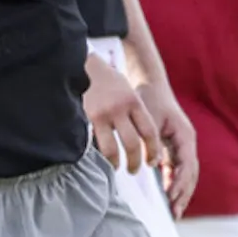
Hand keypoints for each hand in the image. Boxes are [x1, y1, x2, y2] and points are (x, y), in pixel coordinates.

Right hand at [84, 53, 161, 172]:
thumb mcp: (127, 92)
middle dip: (135, 162)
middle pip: (133, 143)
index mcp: (134, 102)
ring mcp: (102, 114)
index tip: (152, 161)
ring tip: (117, 167)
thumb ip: (135, 113)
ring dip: (116, 163)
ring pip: (112, 149)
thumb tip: (143, 141)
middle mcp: (120, 108)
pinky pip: (96, 143)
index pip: (149, 132)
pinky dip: (100, 154)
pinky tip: (101, 157)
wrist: (84, 66)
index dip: (153, 150)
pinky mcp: (87, 118)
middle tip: (134, 170)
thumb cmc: (108, 81)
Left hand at [134, 81, 197, 216]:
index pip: (186, 164)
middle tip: (174, 213)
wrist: (150, 84)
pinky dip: (174, 184)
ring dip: (181, 193)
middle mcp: (187, 143)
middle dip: (184, 194)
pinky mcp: (175, 148)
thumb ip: (151, 140)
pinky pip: (178, 170)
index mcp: (185, 135)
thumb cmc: (149, 98)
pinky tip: (169, 198)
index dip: (179, 182)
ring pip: (186, 175)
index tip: (170, 196)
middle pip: (190, 174)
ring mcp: (183, 146)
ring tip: (174, 212)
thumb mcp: (148, 117)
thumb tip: (153, 162)